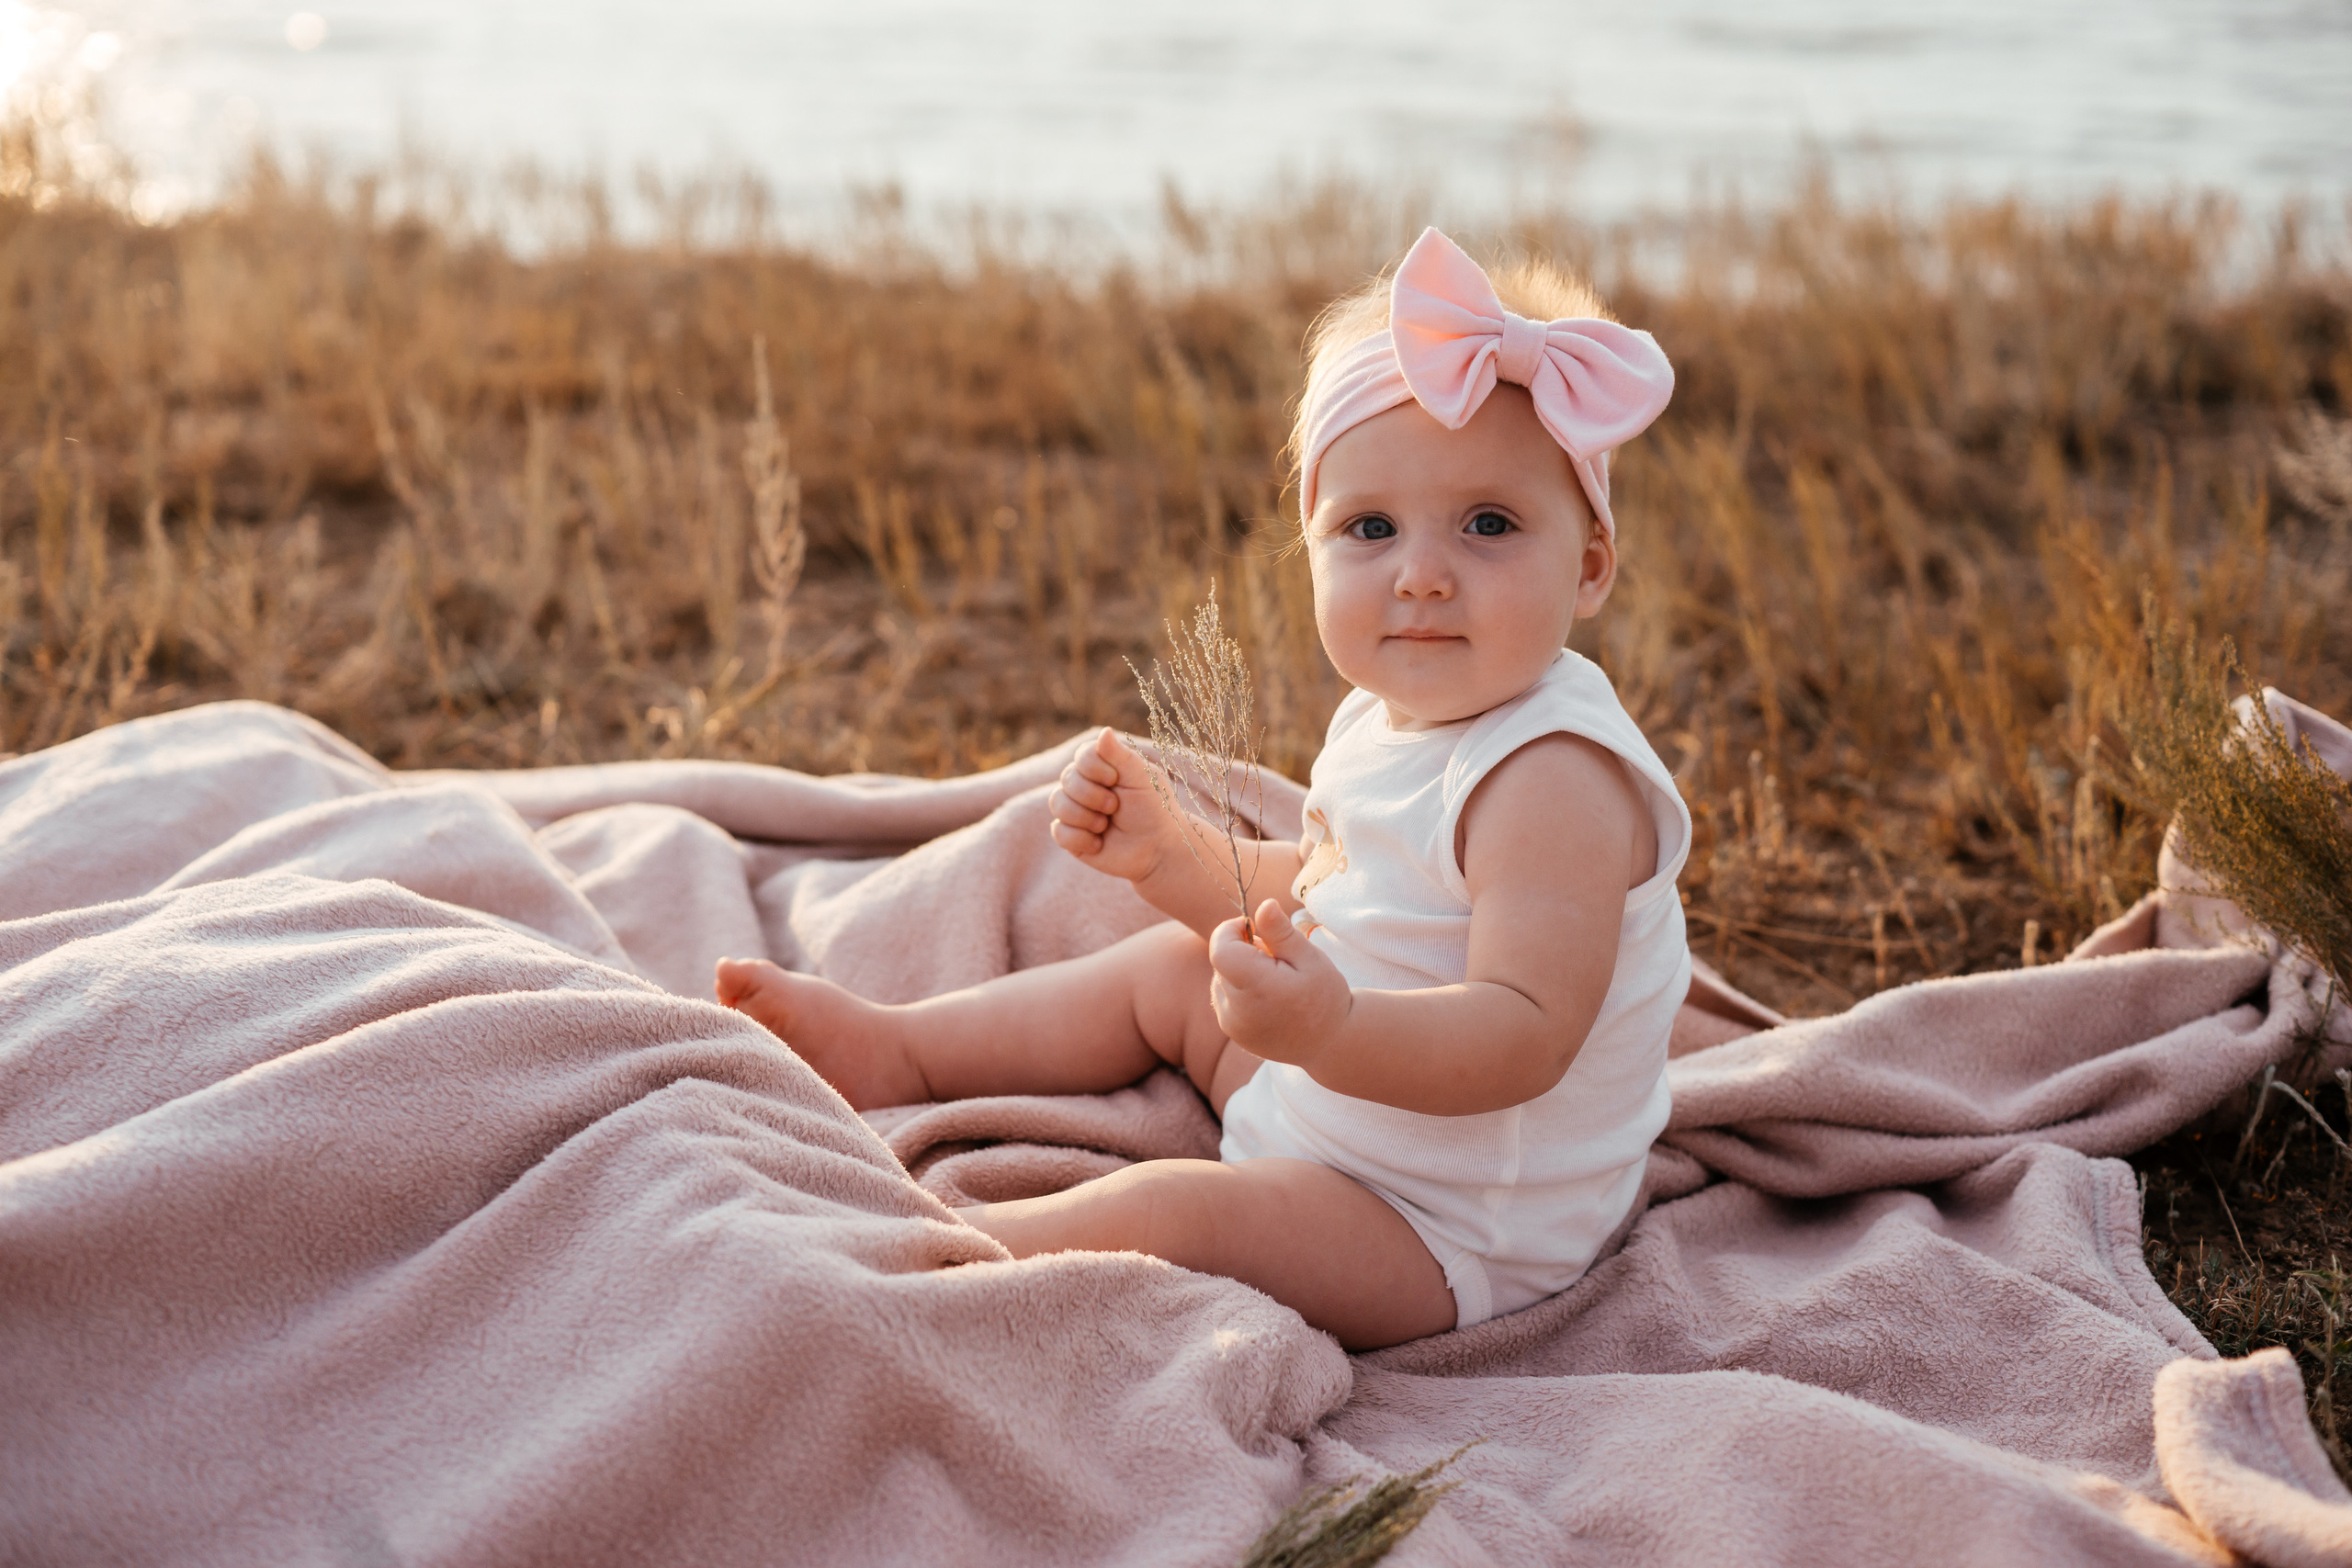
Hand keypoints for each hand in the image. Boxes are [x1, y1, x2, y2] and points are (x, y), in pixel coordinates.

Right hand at [1049, 728, 1179, 883]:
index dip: (1095, 768)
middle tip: (1115, 807)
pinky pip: (1058, 831)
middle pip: (1066, 779)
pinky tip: (1099, 843)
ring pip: (1057, 804)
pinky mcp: (1070, 836)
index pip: (1082, 755)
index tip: (1116, 780)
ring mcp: (1074, 810)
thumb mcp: (1142, 778)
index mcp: (1101, 766)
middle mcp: (1083, 785)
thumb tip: (1104, 731)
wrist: (1157, 848)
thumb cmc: (1154, 809)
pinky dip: (1081, 839)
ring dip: (1086, 817)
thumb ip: (1120, 755)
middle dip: (1093, 796)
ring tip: (1106, 826)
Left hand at [1209, 899, 1352, 1067]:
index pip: (1220, 949)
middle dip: (1241, 950)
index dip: (1230, 930)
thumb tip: (1264, 905)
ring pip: (1220, 980)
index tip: (1253, 927)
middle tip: (1275, 957)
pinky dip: (1239, 990)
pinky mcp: (1233, 1033)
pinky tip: (1267, 998)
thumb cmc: (1324, 996)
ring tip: (1274, 980)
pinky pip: (1224, 999)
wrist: (1330, 1043)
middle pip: (1221, 962)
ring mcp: (1232, 1025)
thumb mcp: (1310, 958)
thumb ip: (1281, 933)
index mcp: (1258, 988)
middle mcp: (1238, 1011)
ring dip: (1239, 971)